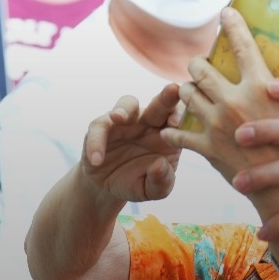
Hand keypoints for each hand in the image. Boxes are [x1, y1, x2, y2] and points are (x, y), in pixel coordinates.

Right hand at [80, 88, 181, 203]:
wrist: (110, 187)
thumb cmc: (140, 182)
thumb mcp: (154, 190)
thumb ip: (161, 181)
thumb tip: (159, 165)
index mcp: (167, 134)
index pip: (179, 120)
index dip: (181, 117)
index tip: (179, 122)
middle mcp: (149, 123)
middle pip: (159, 105)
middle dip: (166, 97)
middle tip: (172, 89)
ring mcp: (125, 122)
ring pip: (127, 105)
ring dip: (124, 109)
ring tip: (119, 117)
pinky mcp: (101, 128)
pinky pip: (99, 128)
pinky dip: (96, 142)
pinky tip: (97, 159)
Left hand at [162, 8, 278, 183]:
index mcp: (261, 86)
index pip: (243, 45)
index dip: (232, 25)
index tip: (225, 14)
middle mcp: (235, 101)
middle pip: (201, 69)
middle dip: (197, 64)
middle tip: (200, 65)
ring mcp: (218, 125)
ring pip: (186, 95)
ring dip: (185, 90)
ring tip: (190, 91)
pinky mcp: (207, 150)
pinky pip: (179, 134)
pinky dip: (173, 129)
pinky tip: (171, 128)